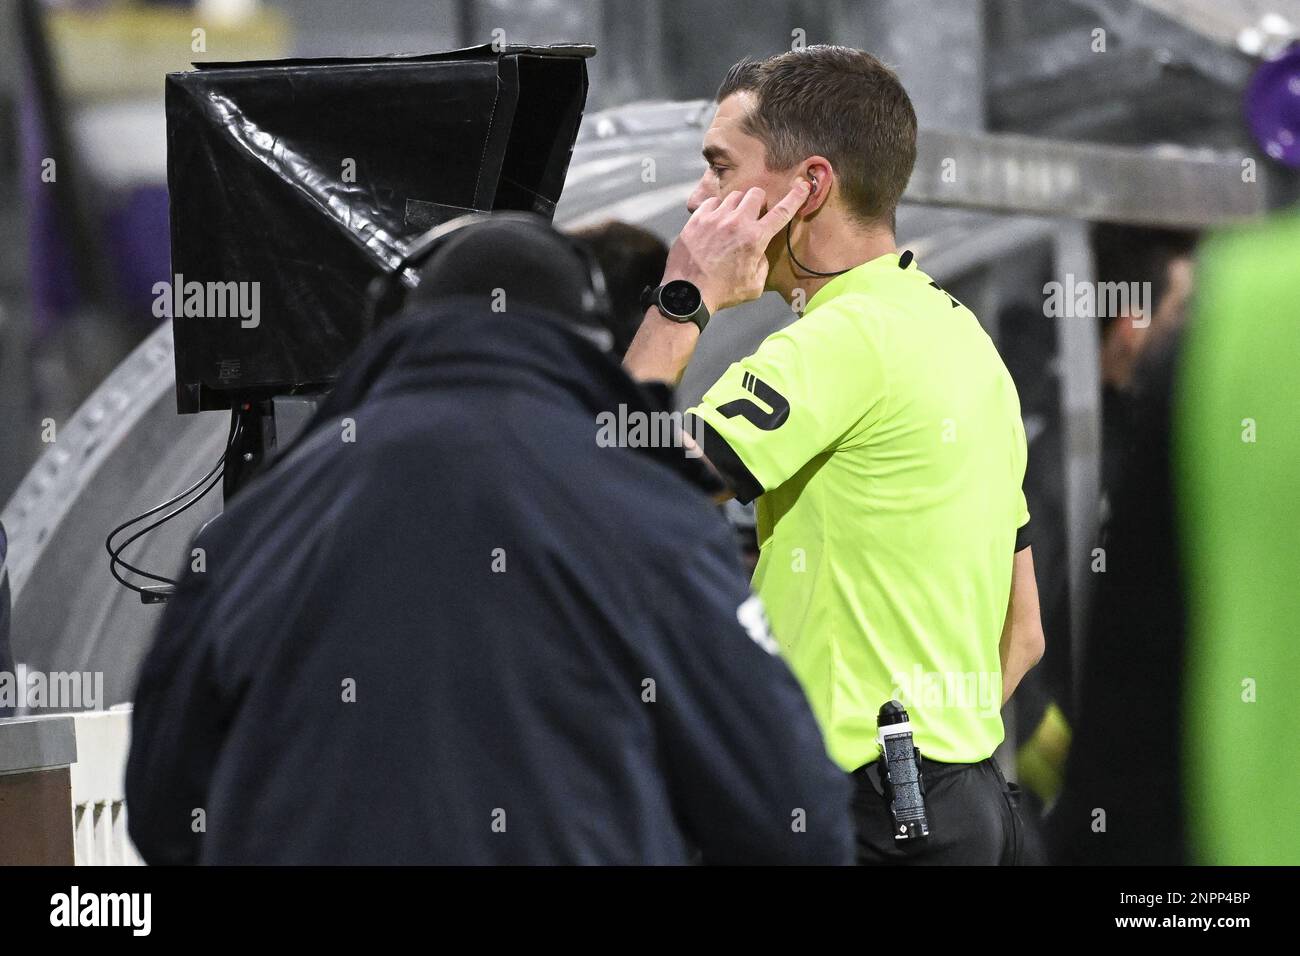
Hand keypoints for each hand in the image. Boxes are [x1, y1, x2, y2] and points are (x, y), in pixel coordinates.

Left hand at [662, 181, 810, 312]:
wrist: (688, 293)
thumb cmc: (722, 292)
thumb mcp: (754, 286)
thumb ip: (762, 264)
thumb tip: (759, 252)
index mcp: (755, 239)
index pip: (781, 212)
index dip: (795, 197)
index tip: (802, 186)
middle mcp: (737, 222)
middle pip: (756, 194)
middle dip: (759, 202)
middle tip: (754, 215)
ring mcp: (716, 218)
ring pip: (734, 196)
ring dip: (738, 206)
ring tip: (732, 221)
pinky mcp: (697, 219)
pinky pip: (712, 202)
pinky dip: (717, 209)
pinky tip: (715, 222)